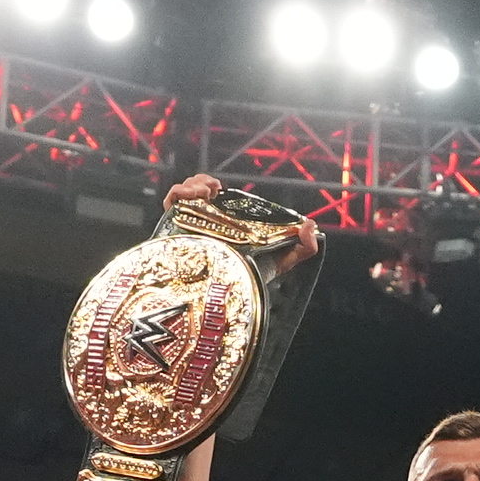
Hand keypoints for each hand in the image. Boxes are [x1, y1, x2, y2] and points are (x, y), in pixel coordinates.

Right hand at [161, 174, 321, 275]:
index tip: (219, 188)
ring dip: (191, 186)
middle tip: (209, 191)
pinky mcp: (171, 232)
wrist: (222, 296)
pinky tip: (187, 197)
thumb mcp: (282, 263)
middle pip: (198, 193)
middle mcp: (206, 225)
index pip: (219, 198)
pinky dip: (177, 193)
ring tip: (199, 194)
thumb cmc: (251, 283)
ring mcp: (188, 228)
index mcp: (228, 225)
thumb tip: (310, 225)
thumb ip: (304, 247)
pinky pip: (169, 205)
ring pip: (183, 195)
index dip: (216, 187)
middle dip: (202, 183)